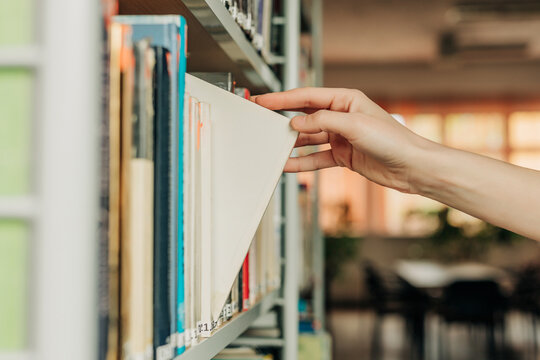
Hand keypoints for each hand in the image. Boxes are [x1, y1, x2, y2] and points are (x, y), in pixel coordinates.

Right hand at [253, 87, 430, 193]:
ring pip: (308, 138)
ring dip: (291, 143)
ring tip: (272, 146)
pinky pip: (316, 158)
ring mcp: (341, 137)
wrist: (410, 167)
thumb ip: (322, 121)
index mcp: (346, 100)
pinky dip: (302, 162)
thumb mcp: (354, 124)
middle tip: (262, 121)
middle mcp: (342, 117)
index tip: (264, 100)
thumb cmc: (392, 140)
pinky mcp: (342, 156)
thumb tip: (297, 122)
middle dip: (283, 119)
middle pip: (305, 116)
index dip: (283, 98)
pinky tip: (288, 164)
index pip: (307, 97)